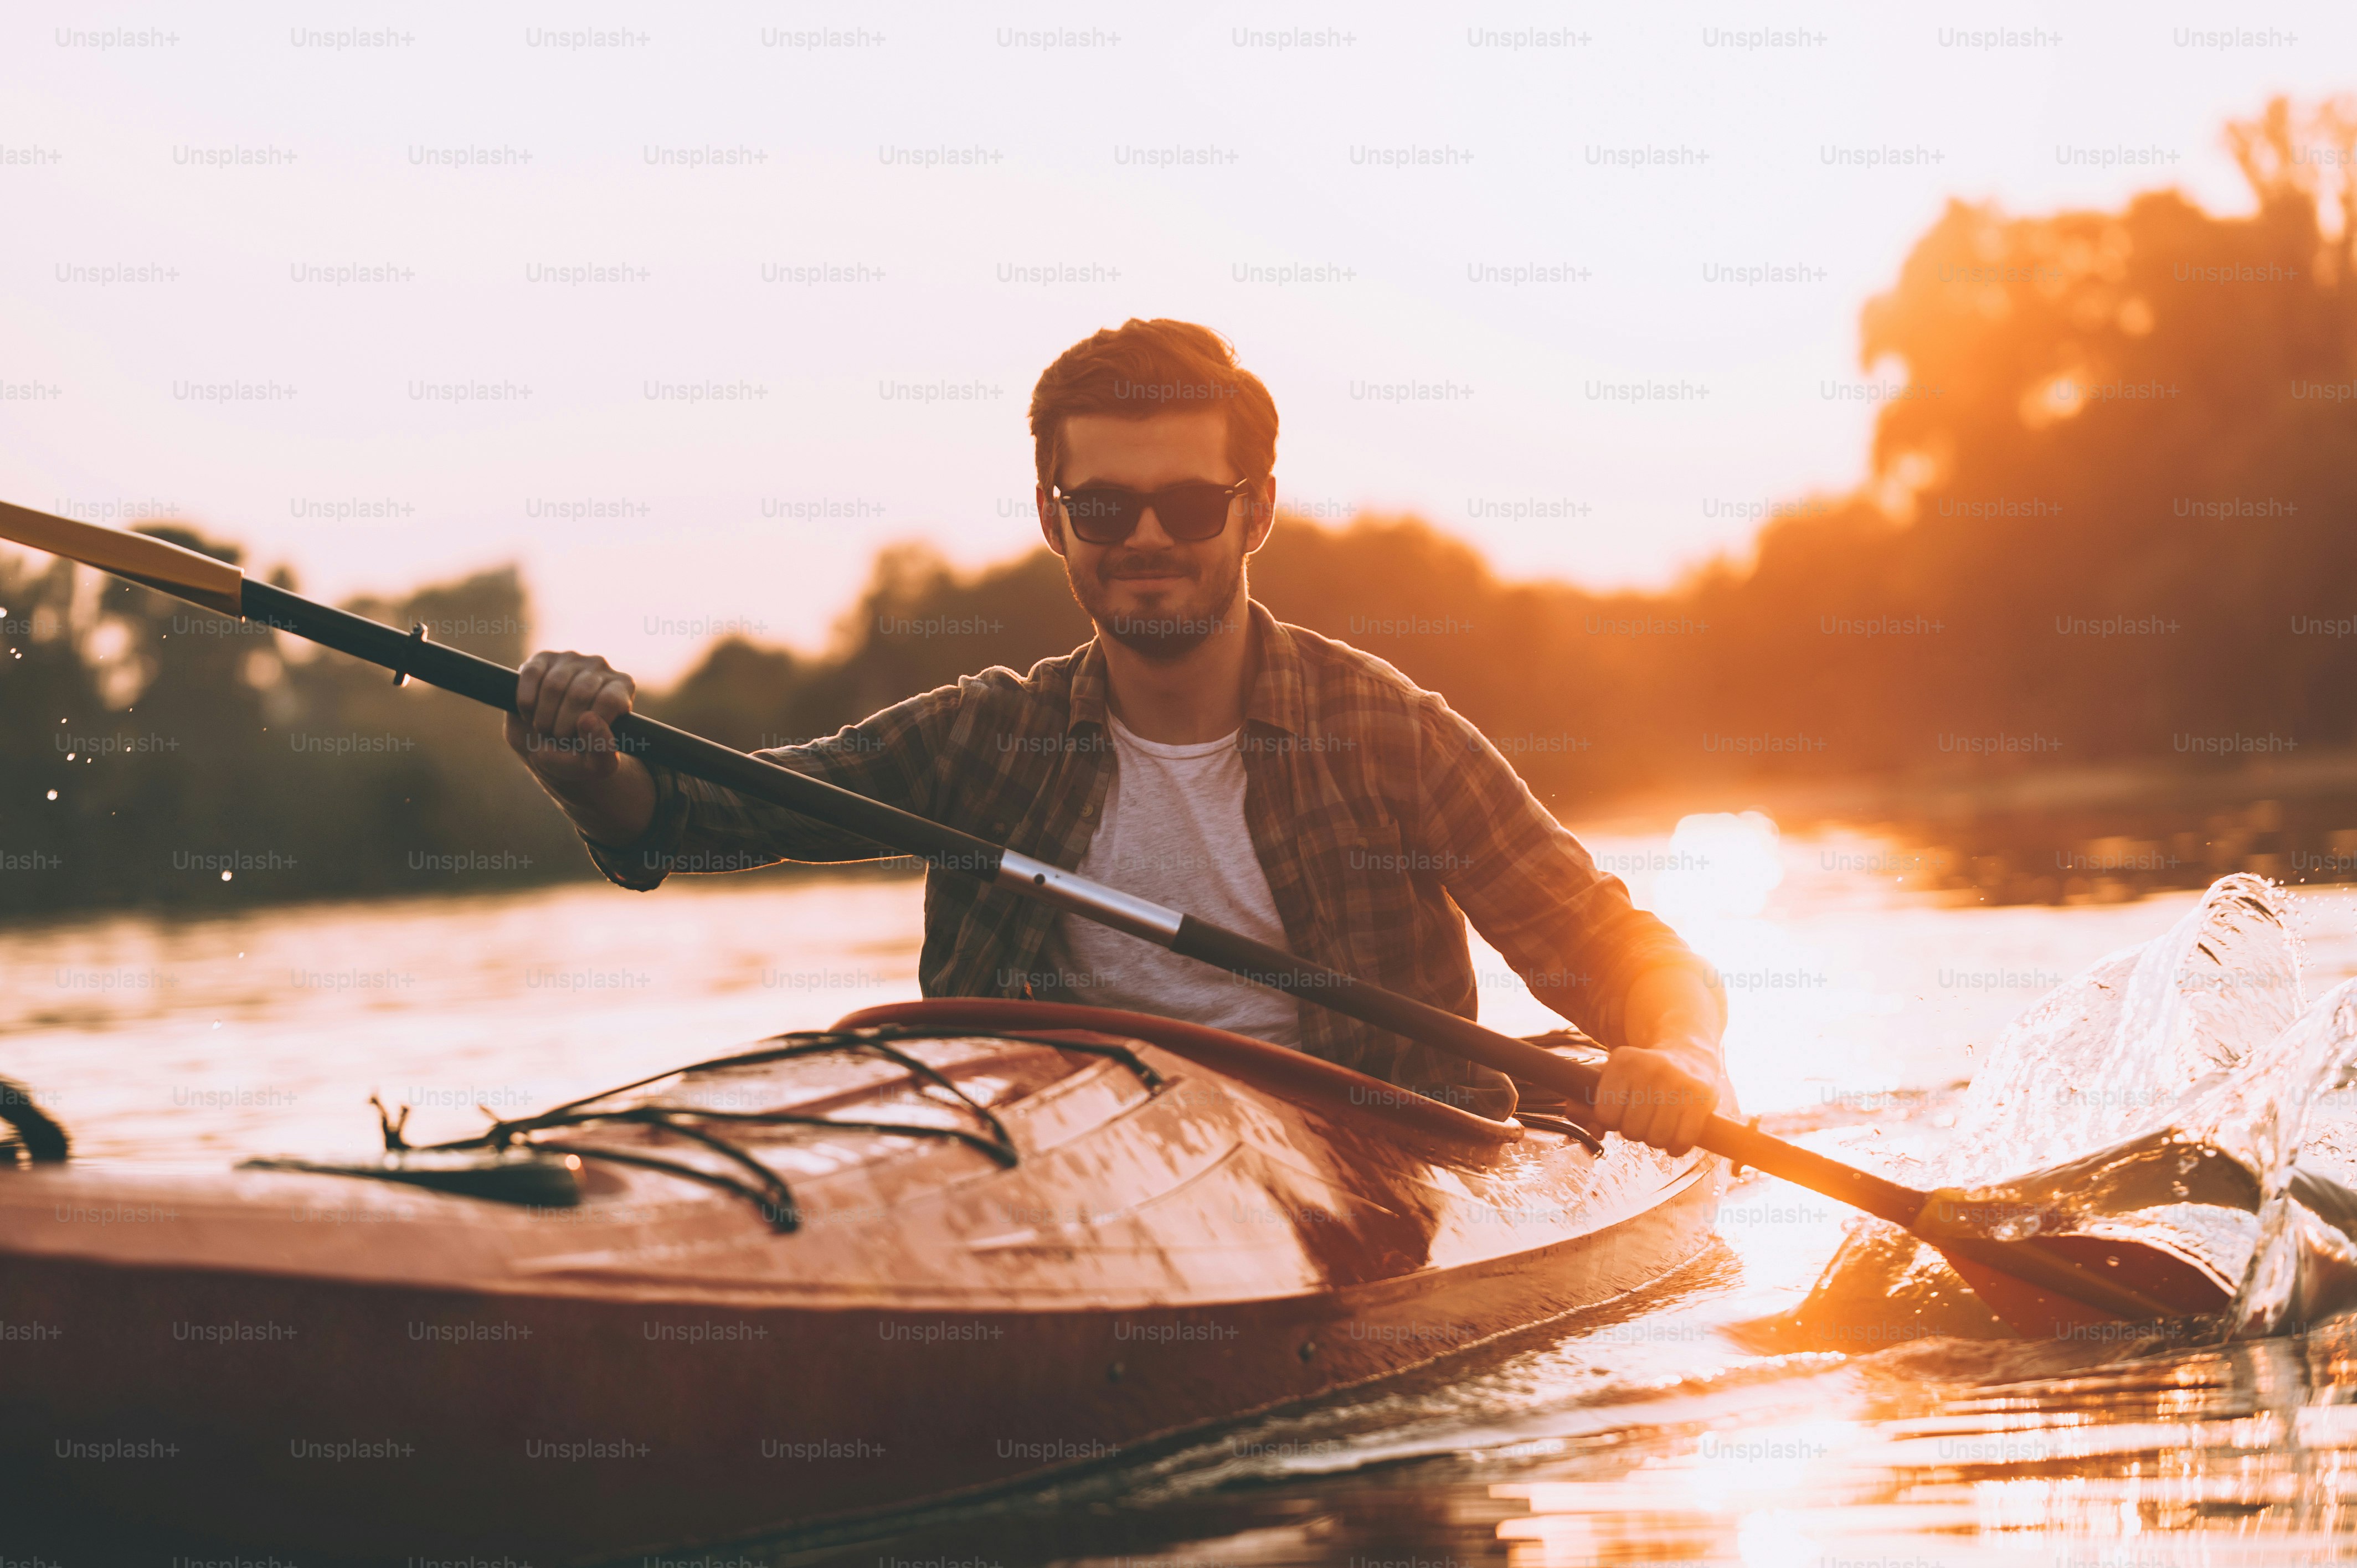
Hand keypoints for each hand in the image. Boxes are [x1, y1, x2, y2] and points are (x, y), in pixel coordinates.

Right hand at [505, 650, 635, 786]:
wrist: (551, 749)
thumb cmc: (582, 756)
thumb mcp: (598, 765)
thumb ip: (602, 750)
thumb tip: (588, 720)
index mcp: (621, 687)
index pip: (609, 700)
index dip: (590, 728)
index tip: (582, 744)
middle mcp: (599, 667)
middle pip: (580, 692)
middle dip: (563, 726)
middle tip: (559, 740)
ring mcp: (570, 659)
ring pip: (554, 684)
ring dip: (543, 717)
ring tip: (545, 729)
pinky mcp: (542, 660)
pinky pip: (531, 674)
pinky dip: (527, 701)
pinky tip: (529, 715)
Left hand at [1589, 1035, 1719, 1156]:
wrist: (1688, 1055)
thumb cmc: (1641, 1075)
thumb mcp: (1609, 1078)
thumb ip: (1584, 1102)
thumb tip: (1587, 1124)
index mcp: (1622, 1061)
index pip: (1605, 1115)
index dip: (1611, 1120)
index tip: (1620, 1111)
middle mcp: (1651, 1068)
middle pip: (1630, 1130)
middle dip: (1634, 1130)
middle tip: (1642, 1117)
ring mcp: (1679, 1082)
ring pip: (1656, 1139)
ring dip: (1655, 1139)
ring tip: (1658, 1122)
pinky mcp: (1702, 1097)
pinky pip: (1682, 1142)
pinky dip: (1676, 1146)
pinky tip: (1675, 1132)